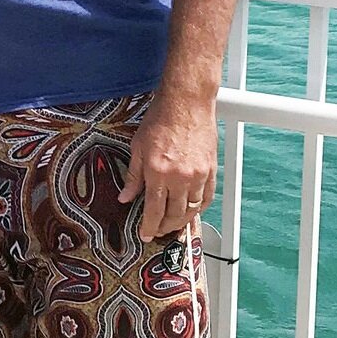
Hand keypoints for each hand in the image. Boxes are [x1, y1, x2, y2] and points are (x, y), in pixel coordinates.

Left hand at [119, 89, 216, 242]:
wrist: (186, 102)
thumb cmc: (161, 119)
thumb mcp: (138, 147)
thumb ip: (133, 177)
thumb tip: (125, 197)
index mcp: (158, 173)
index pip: (153, 210)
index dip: (149, 227)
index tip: (146, 234)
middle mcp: (179, 178)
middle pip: (174, 214)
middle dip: (165, 227)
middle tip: (159, 231)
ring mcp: (198, 175)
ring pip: (191, 208)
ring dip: (182, 220)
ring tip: (174, 224)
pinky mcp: (211, 169)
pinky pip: (207, 196)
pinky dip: (199, 207)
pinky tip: (192, 209)